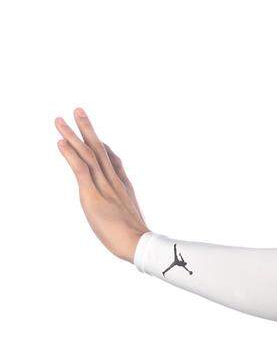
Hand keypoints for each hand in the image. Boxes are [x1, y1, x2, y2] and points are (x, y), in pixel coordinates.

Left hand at [55, 107, 149, 261]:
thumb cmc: (135, 239)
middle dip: (88, 129)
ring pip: (88, 155)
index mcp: (123, 188)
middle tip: (78, 110)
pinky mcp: (92, 195)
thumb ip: (125, 210)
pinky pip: (81, 169)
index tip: (98, 137)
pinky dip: (70, 154)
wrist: (138, 244)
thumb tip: (124, 209)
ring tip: (60, 120)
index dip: (105, 148)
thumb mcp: (132, 220)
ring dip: (73, 135)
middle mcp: (113, 182)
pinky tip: (61, 142)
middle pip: (99, 150)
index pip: (113, 162)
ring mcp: (104, 186)